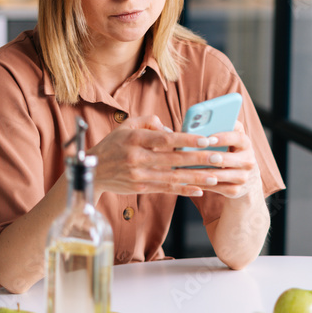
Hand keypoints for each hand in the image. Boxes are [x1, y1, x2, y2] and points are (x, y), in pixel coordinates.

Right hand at [88, 115, 248, 196]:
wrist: (92, 171)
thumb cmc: (113, 145)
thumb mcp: (126, 126)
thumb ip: (149, 122)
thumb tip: (171, 130)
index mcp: (134, 139)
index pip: (165, 139)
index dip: (187, 140)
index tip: (206, 139)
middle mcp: (136, 159)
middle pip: (174, 160)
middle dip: (199, 159)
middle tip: (219, 157)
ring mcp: (138, 176)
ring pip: (173, 177)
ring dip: (196, 178)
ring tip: (215, 176)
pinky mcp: (140, 188)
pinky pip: (166, 189)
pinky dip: (183, 190)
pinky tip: (199, 190)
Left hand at [193, 121, 260, 199]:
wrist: (245, 177)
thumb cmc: (229, 151)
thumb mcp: (230, 139)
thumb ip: (219, 127)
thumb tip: (195, 122)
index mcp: (246, 144)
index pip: (238, 138)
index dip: (223, 138)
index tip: (207, 138)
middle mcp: (248, 160)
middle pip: (228, 159)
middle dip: (209, 158)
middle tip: (192, 156)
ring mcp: (243, 177)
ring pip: (219, 176)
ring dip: (199, 173)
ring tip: (182, 169)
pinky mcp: (236, 191)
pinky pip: (216, 188)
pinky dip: (200, 185)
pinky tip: (187, 181)